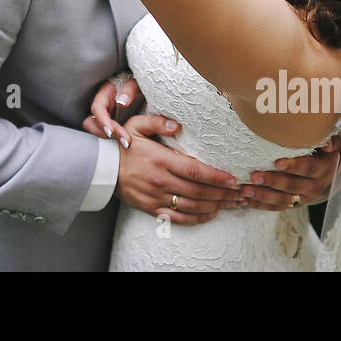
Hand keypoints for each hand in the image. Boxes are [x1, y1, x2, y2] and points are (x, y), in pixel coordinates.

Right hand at [81, 76, 141, 141]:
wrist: (147, 87)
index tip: (110, 132)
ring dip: (109, 138)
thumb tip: (121, 102)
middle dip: (106, 133)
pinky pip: (109, 134)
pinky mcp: (114, 124)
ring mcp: (107, 116)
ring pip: (98, 130)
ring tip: (127, 144)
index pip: (97, 108)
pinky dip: (115, 140)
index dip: (102, 121)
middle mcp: (103, 106)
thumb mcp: (137, 83)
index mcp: (105, 93)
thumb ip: (130, 90)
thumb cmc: (140, 82)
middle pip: (93, 122)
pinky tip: (127, 145)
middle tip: (126, 142)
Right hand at [112, 114, 238, 225]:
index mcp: (161, 160)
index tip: (232, 179)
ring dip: (214, 206)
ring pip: (192, 206)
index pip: (195, 170)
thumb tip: (177, 124)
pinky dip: (197, 218)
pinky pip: (179, 218)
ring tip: (231, 203)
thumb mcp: (135, 126)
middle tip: (239, 193)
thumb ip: (157, 122)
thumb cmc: (122, 146)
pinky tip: (210, 214)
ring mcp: (157, 197)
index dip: (216, 177)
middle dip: (222, 193)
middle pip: (198, 191)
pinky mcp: (152, 209)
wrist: (101, 169)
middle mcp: (161, 181)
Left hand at [235, 137, 339, 210]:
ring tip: (245, 191)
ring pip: (282, 200)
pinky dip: (260, 205)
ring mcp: (303, 198)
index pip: (308, 168)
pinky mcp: (293, 204)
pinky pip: (276, 207)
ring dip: (262, 196)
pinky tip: (245, 200)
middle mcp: (314, 186)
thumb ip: (329, 140)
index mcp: (322, 169)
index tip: (276, 163)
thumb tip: (329, 144)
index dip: (293, 166)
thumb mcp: (327, 141)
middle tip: (254, 177)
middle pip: (292, 186)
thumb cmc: (320, 148)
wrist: (326, 169)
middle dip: (272, 182)